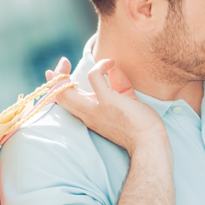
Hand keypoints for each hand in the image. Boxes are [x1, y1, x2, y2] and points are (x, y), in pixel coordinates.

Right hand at [47, 58, 167, 152]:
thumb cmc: (141, 124)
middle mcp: (87, 113)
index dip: (55, 87)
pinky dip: (100, 66)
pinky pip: (94, 76)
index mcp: (89, 115)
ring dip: (73, 71)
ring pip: (65, 90)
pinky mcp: (107, 101)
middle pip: (58, 96)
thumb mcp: (126, 101)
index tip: (58, 73)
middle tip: (64, 62)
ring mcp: (95, 108)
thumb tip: (114, 68)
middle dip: (56, 76)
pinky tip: (111, 64)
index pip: (62, 102)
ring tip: (96, 63)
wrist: (149, 142)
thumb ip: (118, 85)